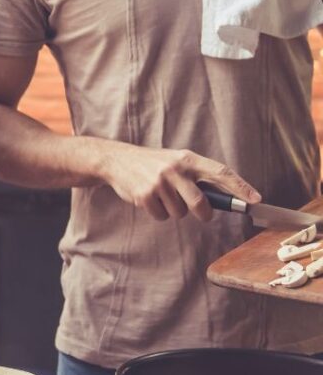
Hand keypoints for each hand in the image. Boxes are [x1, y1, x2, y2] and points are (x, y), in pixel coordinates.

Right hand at [101, 144, 260, 222]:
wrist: (118, 160)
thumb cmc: (153, 164)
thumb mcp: (175, 162)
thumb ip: (197, 176)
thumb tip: (225, 199)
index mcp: (187, 159)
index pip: (220, 172)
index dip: (240, 187)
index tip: (256, 200)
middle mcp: (174, 169)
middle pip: (200, 203)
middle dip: (202, 213)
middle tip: (200, 213)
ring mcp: (158, 182)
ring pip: (179, 213)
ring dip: (173, 210)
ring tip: (162, 195)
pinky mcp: (145, 195)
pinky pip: (162, 216)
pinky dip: (158, 213)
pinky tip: (149, 199)